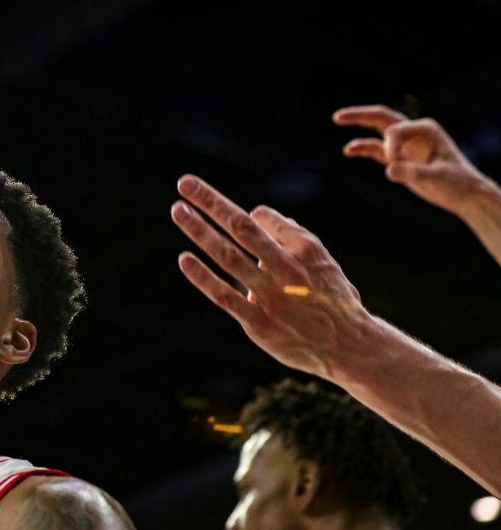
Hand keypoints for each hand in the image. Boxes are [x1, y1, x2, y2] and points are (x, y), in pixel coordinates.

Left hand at [170, 175, 370, 378]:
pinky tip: (184, 259)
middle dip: (211, 202)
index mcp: (305, 249)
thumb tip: (258, 215)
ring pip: (229, 256)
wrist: (350, 347)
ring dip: (199, 230)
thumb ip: (290, 236)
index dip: (237, 212)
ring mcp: (272, 295)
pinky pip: (226, 296)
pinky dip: (203, 277)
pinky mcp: (259, 323)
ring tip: (178, 209)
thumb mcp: (322, 261)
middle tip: (184, 182)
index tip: (218, 209)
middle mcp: (287, 268)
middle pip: (242, 227)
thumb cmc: (332, 298)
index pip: (260, 220)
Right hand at [334, 104, 488, 216]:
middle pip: (382, 117)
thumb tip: (389, 170)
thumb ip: (413, 172)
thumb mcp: (438, 176)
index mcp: (425, 129)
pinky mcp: (399, 158)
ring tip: (337, 119)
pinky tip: (348, 151)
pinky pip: (376, 149)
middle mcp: (413, 132)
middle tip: (338, 116)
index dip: (389, 146)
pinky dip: (362, 148)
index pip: (395, 130)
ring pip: (377, 131)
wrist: (464, 194)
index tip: (393, 164)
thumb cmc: (457, 182)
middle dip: (361, 115)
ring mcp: (405, 145)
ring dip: (358, 125)